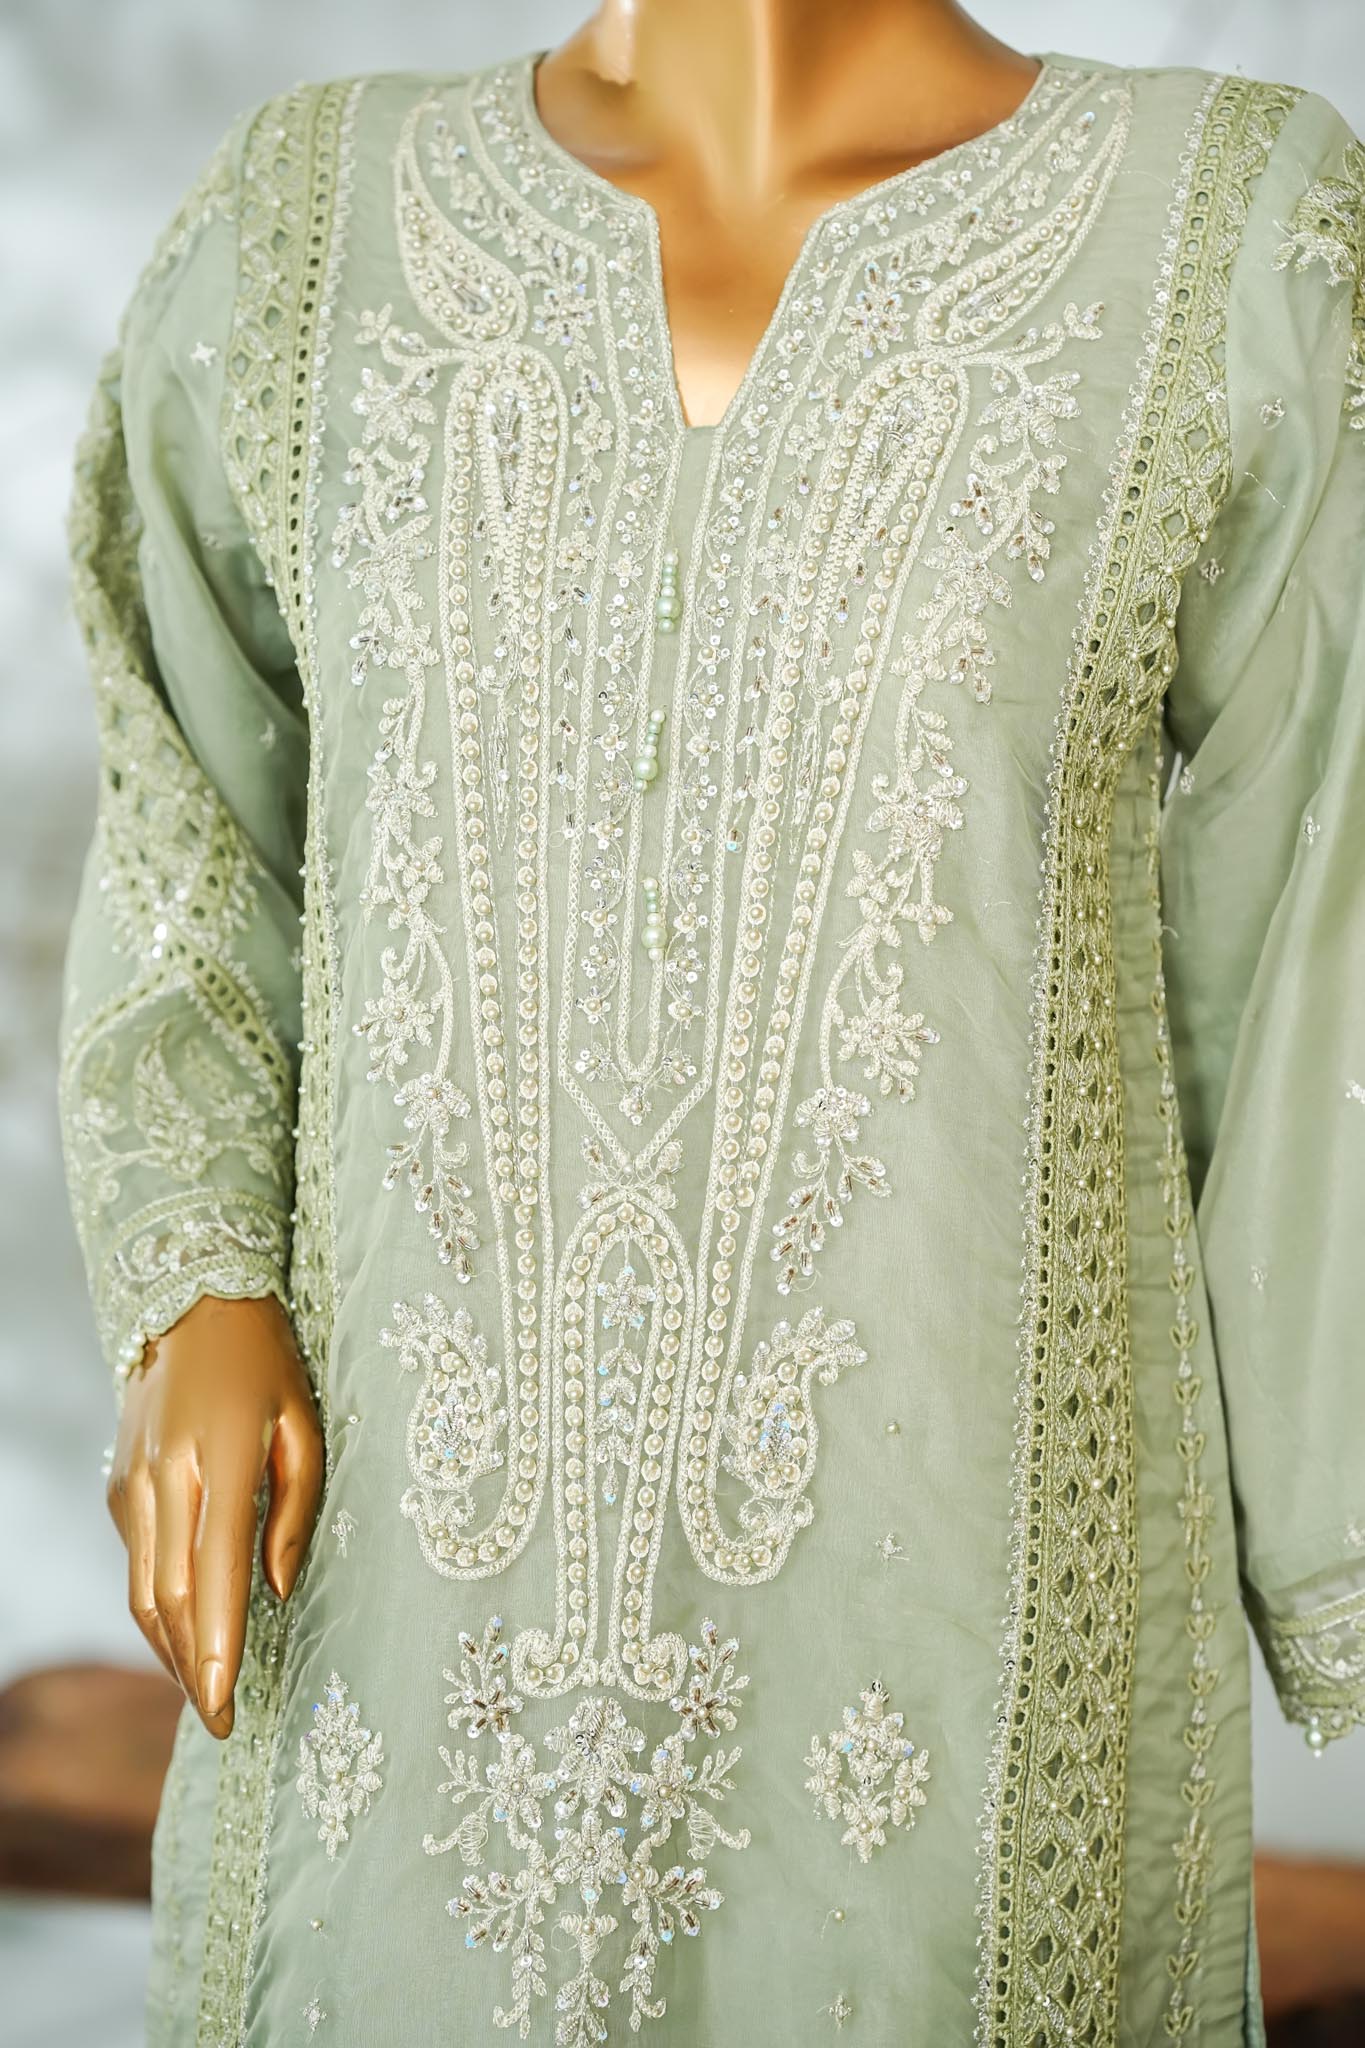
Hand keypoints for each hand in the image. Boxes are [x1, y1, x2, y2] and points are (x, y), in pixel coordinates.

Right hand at [105, 1293, 323, 1739]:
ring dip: (170, 1648)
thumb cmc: (268, 1365)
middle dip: (194, 1667)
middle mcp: (166, 1475)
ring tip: (205, 1694)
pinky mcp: (120, 1485)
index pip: (218, 1570)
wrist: (193, 1306)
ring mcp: (134, 1482)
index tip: (228, 1703)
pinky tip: (187, 1631)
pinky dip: (160, 1605)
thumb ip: (296, 1506)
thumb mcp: (305, 1423)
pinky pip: (138, 1561)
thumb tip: (276, 1588)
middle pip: (171, 1596)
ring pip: (143, 1589)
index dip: (220, 1644)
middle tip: (222, 1722)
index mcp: (222, 1458)